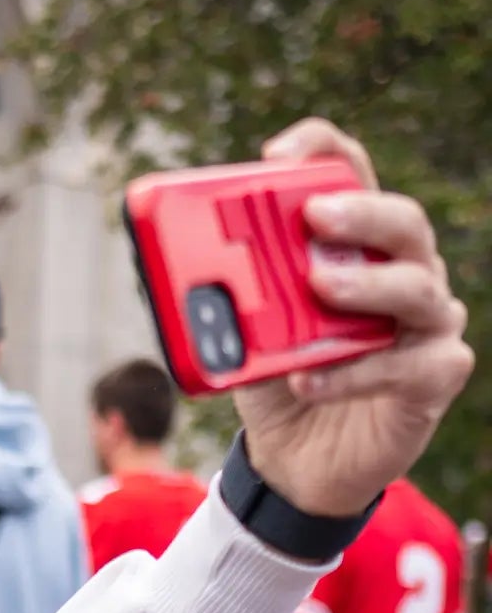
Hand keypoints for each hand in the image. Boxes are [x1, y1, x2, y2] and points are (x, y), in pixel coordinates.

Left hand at [232, 119, 472, 516]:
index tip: (276, 155)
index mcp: (355, 245)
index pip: (352, 175)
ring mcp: (426, 323)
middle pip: (401, 221)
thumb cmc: (274, 382)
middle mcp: (403, 271)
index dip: (322, 151)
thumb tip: (179, 276)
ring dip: (366, 284)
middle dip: (359, 212)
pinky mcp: (433, 376)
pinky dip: (354, 373)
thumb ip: (224, 303)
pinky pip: (407, 366)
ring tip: (320, 287)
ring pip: (417, 287)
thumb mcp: (239, 338)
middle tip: (315, 215)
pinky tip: (307, 381)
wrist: (294, 461)